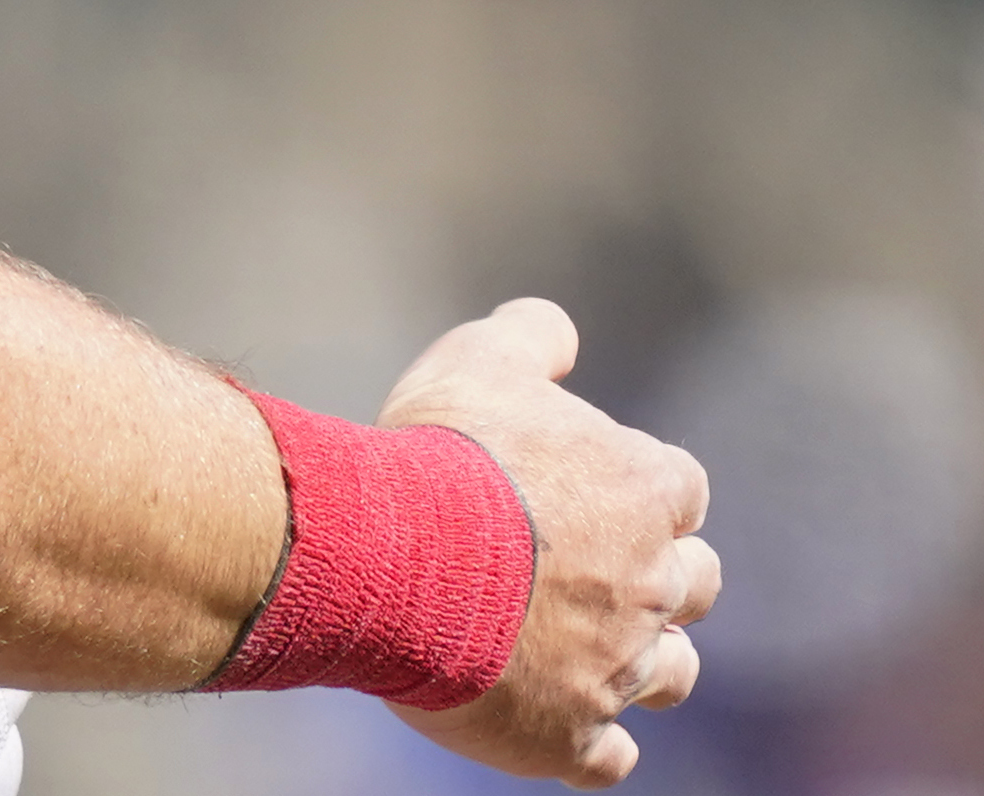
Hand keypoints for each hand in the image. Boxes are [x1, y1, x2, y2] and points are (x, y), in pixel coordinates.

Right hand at [380, 300, 717, 787]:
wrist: (388, 559)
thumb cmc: (438, 454)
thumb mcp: (477, 360)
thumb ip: (530, 337)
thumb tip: (556, 328)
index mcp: (644, 491)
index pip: (680, 488)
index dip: (637, 488)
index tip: (585, 488)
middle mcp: (650, 583)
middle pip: (692, 585)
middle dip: (653, 577)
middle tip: (585, 567)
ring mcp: (616, 666)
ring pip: (668, 676)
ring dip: (638, 663)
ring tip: (582, 651)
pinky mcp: (570, 732)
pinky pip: (604, 758)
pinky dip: (589, 745)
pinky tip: (557, 724)